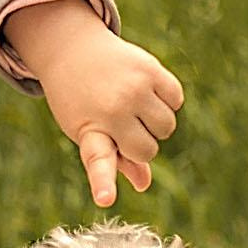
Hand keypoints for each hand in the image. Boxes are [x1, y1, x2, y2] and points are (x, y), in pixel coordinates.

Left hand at [0, 0, 183, 207]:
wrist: (72, 49)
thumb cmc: (80, 101)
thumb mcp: (88, 132)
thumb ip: (116, 160)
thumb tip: (144, 184)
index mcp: (90, 132)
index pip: (99, 161)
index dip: (103, 183)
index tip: (105, 199)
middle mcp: (112, 110)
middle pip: (149, 149)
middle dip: (140, 143)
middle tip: (120, 125)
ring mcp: (133, 88)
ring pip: (167, 126)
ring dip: (155, 123)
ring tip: (132, 107)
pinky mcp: (150, 68)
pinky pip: (176, 100)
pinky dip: (167, 101)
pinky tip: (145, 91)